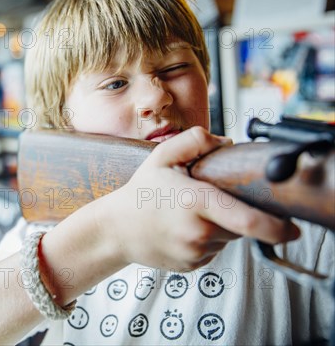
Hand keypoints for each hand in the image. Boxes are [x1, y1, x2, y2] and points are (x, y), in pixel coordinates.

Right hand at [99, 126, 299, 270]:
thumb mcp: (161, 156)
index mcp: (196, 202)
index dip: (276, 228)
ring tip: (189, 214)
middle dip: (235, 213)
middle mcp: (198, 232)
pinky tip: (183, 229)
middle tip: (207, 200)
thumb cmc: (141, 192)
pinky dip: (207, 240)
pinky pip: (213, 251)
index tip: (292, 229)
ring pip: (227, 239)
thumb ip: (195, 140)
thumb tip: (227, 143)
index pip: (248, 221)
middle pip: (240, 226)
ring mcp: (195, 252)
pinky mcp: (192, 266)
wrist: (116, 229)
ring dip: (220, 227)